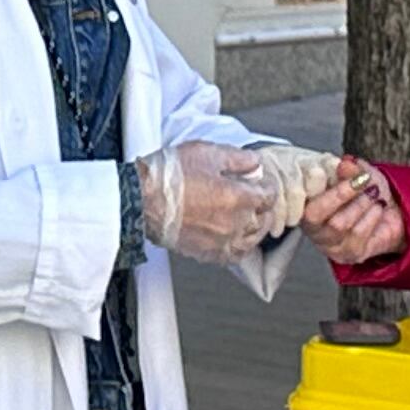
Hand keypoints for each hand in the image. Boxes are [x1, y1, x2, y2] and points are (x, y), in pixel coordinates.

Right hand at [137, 141, 274, 264]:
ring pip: (252, 240)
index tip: (261, 182)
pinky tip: (234, 238)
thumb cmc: (168, 176)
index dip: (267, 186)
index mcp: (239, 197)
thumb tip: (254, 163)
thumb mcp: (207, 153)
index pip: (269, 196)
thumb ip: (237, 158)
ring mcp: (222, 241)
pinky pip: (233, 255)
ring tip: (250, 219)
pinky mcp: (207, 253)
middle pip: (264, 219)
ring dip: (255, 229)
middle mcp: (235, 223)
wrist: (141, 199)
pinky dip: (238, 247)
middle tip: (257, 198)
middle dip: (263, 207)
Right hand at [302, 163, 407, 268]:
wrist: (393, 213)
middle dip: (339, 194)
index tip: (324, 170)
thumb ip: (349, 168)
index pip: (297, 195)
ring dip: (360, 204)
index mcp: (305, 203)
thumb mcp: (358, 173)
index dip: (310, 183)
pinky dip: (371, 217)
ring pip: (338, 224)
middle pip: (314, 213)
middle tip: (362, 179)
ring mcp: (328, 243)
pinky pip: (357, 235)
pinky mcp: (348, 254)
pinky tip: (377, 208)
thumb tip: (344, 164)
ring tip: (373, 192)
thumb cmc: (366, 192)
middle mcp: (312, 226)